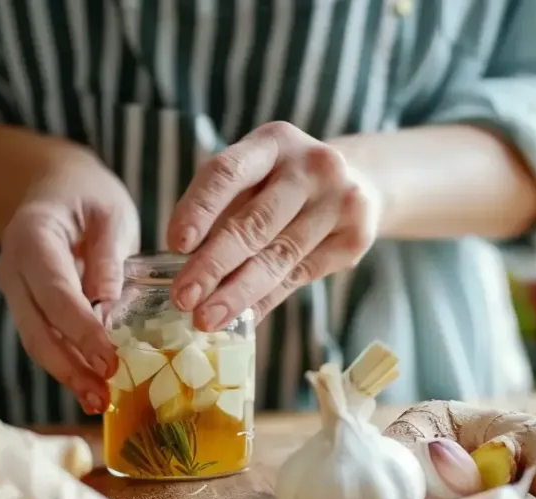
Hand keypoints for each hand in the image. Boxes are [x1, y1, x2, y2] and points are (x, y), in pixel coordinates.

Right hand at [0, 145, 138, 413]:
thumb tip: (107, 304)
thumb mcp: (110, 212)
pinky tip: (91, 387)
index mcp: (32, 238)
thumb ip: (108, 255)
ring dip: (67, 375)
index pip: (55, 294)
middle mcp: (13, 269)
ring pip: (36, 342)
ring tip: (99, 401)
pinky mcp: (27, 307)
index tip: (110, 360)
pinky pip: (44, 340)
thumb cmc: (88, 197)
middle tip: (104, 395)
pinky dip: (67, 364)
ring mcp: (15, 291)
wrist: (56, 188)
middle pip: (36, 329)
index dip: (82, 331)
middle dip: (70, 366)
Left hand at [167, 122, 380, 330]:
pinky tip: (244, 317)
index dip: (199, 209)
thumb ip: (222, 213)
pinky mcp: (357, 235)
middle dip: (212, 266)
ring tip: (208, 319)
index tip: (176, 245)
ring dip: (238, 294)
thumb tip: (184, 275)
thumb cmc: (284, 185)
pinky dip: (267, 300)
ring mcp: (340, 199)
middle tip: (183, 299)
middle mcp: (311, 165)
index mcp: (273, 142)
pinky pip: (301, 276)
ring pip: (278, 257)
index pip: (227, 173)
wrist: (359, 181)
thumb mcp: (255, 178)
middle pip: (254, 223)